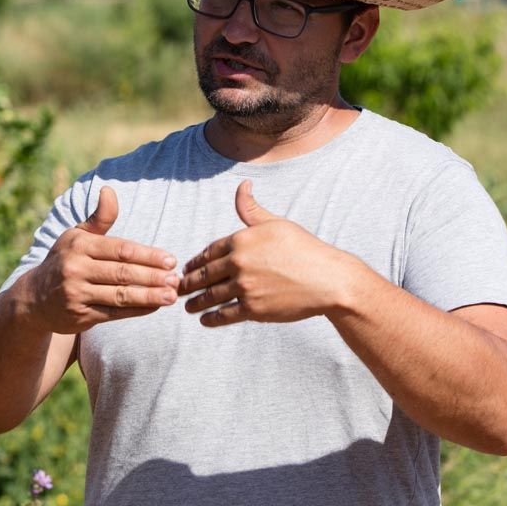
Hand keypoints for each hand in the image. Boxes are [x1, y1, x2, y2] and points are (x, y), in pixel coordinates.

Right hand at [21, 186, 178, 333]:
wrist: (33, 299)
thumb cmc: (64, 261)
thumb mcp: (77, 236)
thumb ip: (99, 218)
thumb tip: (109, 190)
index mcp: (79, 245)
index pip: (120, 250)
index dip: (147, 255)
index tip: (170, 260)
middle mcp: (75, 269)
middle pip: (122, 273)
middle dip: (152, 276)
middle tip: (176, 279)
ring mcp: (77, 294)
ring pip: (120, 295)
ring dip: (149, 296)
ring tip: (171, 296)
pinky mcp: (80, 316)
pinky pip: (114, 314)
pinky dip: (136, 310)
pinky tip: (154, 306)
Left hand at [179, 180, 354, 326]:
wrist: (328, 280)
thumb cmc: (304, 248)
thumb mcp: (276, 223)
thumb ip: (251, 209)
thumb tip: (242, 185)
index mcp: (241, 239)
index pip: (208, 252)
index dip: (195, 262)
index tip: (187, 268)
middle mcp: (238, 262)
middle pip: (205, 275)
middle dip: (189, 283)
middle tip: (179, 289)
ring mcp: (244, 287)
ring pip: (211, 296)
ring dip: (196, 302)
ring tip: (188, 307)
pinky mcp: (252, 308)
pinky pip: (224, 315)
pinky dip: (211, 319)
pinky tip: (205, 320)